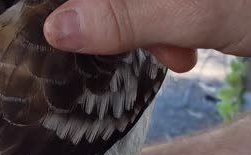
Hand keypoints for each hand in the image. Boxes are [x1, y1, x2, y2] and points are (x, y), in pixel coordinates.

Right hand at [44, 0, 250, 71]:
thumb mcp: (196, 12)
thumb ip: (124, 17)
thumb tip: (54, 29)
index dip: (74, 10)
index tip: (77, 37)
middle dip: (122, 22)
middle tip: (156, 50)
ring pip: (131, 4)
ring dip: (147, 29)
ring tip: (179, 53)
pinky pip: (154, 6)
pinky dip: (165, 24)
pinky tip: (186, 44)